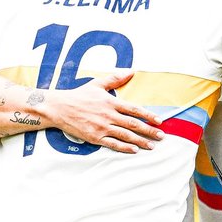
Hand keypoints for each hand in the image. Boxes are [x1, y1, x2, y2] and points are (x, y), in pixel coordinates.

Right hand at [44, 71, 163, 152]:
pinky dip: (125, 147)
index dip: (148, 115)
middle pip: (133, 124)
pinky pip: (113, 144)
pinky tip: (135, 150)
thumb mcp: (97, 84)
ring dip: (141, 141)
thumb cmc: (78, 96)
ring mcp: (102, 127)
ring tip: (152, 145)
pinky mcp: (95, 137)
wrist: (59, 108)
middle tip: (162, 136)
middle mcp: (108, 115)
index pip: (134, 109)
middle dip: (149, 131)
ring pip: (126, 136)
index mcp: (110, 102)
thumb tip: (131, 71)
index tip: (159, 121)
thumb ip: (115, 78)